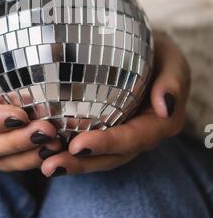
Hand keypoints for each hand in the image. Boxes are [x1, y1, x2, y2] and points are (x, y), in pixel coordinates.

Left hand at [40, 31, 190, 176]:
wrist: (148, 53)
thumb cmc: (160, 54)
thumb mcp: (172, 60)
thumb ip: (173, 80)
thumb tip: (165, 106)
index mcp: (160, 123)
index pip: (133, 138)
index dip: (107, 144)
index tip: (78, 144)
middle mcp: (139, 136)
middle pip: (111, 156)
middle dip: (81, 162)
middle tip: (50, 165)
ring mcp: (120, 135)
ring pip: (96, 156)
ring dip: (70, 163)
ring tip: (44, 165)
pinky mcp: (104, 129)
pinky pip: (86, 143)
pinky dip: (66, 149)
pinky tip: (43, 150)